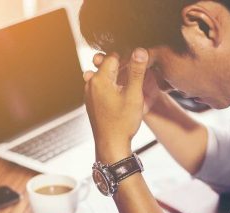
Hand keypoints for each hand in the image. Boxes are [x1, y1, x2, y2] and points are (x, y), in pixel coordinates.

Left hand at [83, 48, 148, 162]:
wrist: (111, 144)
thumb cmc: (123, 122)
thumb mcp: (133, 95)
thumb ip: (136, 71)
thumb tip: (140, 50)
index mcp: (100, 79)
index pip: (114, 57)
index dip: (128, 58)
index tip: (138, 64)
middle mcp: (90, 84)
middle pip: (107, 66)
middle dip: (122, 68)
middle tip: (136, 75)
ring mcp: (89, 95)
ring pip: (104, 77)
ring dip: (117, 78)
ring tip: (130, 86)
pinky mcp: (91, 103)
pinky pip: (101, 88)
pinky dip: (111, 88)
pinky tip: (120, 96)